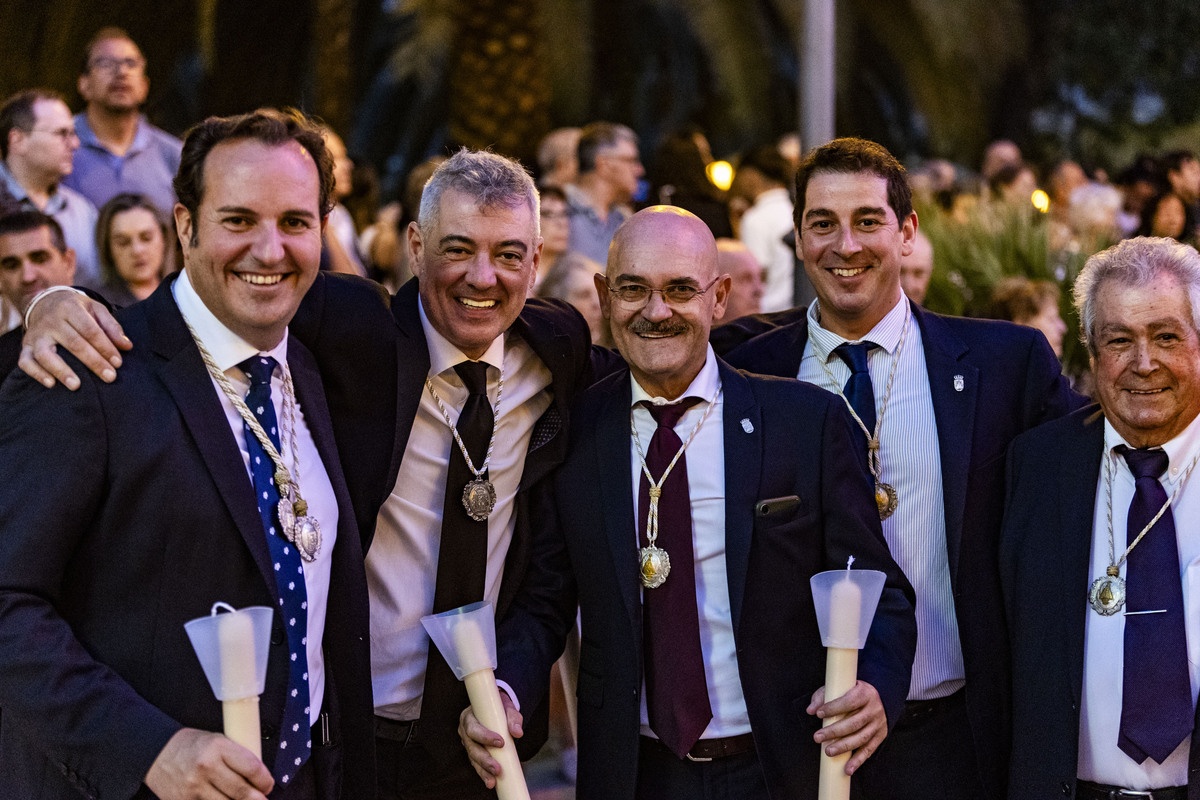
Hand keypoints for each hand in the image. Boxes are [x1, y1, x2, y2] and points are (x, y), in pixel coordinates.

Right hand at [19, 289, 129, 389]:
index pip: (90, 330)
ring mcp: (36, 334)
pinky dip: (36, 373)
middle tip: (110, 377)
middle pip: (73, 343)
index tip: (118, 363)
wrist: (44, 301)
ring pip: (45, 354)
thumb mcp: (95, 309)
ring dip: (61, 371)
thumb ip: (111, 326)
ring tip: (77, 386)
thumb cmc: (76, 309)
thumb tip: (127, 346)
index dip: (105, 347)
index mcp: (70, 308)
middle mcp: (51, 321)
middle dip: (93, 362)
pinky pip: (25, 361)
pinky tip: (51, 384)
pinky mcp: (25, 345)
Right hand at [144, 728, 273, 799]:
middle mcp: (206, 767)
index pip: (251, 767)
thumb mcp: (217, 740)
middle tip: (262, 799)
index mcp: (218, 747)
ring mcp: (194, 788)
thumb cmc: (191, 745)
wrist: (156, 753)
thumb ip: (236, 757)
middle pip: (241, 791)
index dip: (265, 780)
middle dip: (257, 798)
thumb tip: (258, 777)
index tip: (268, 785)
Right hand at [457, 690, 523, 789]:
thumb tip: (518, 732)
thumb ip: (513, 718)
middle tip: (497, 768)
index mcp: (468, 717)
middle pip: (472, 748)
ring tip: (493, 780)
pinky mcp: (473, 753)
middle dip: (485, 759)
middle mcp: (465, 731)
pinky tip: (491, 782)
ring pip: (473, 759)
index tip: (501, 742)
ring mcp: (467, 743)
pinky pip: (477, 764)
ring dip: (483, 770)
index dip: (485, 736)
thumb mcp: (507, 708)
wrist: (494, 709)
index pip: (474, 728)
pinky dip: (484, 773)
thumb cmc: (499, 707)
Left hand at [807, 681, 887, 775]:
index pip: (849, 701)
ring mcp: (878, 724)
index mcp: (865, 693)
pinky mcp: (880, 736)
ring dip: (843, 747)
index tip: (818, 714)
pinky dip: (858, 761)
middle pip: (854, 723)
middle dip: (834, 731)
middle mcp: (874, 709)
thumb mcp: (840, 688)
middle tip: (817, 737)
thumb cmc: (852, 692)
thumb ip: (823, 696)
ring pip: (861, 738)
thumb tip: (811, 710)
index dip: (833, 708)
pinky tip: (848, 769)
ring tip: (828, 752)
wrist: (877, 698)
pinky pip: (869, 750)